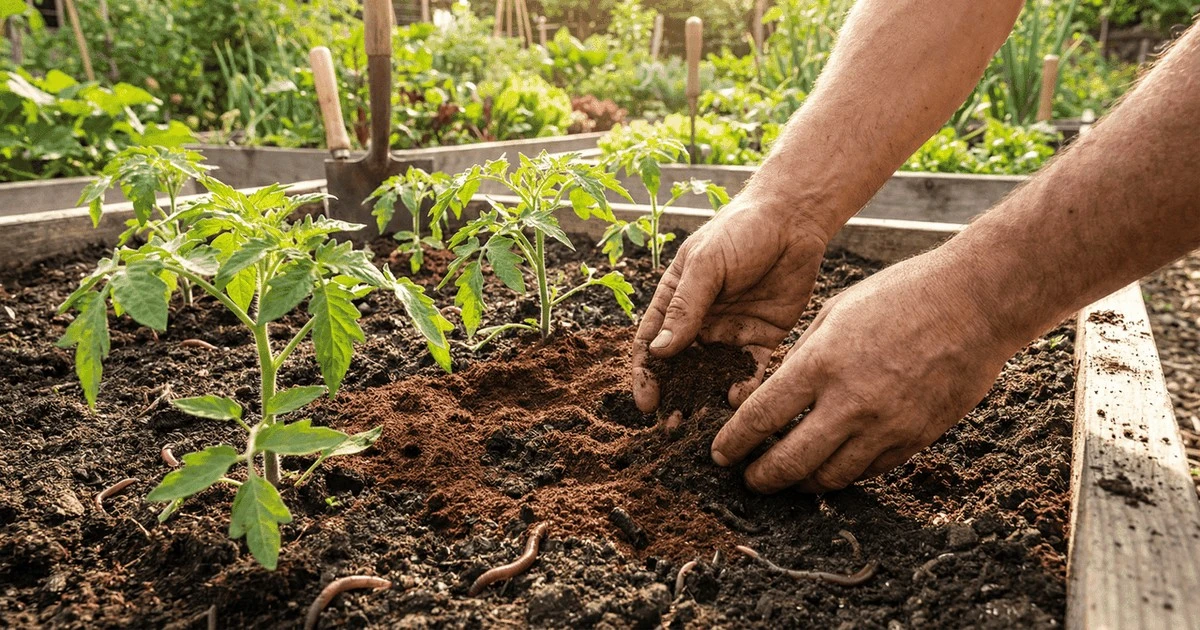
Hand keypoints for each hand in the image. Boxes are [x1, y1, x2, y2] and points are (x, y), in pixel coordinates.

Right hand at [631, 192, 829, 423]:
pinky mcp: (763, 339)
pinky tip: (739, 400)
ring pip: (713, 376)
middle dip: (674, 398)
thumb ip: (685, 308)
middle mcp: (700, 321)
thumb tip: (659, 352)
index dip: (646, 374)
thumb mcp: (706, 265)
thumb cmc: (740, 231)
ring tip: (703, 425)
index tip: (646, 402)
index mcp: (675, 300)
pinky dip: (743, 388)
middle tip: (672, 427)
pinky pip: (749, 371)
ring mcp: (731, 332)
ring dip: (705, 400)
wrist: (794, 219)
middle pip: (681, 368)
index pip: (652, 344)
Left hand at [710, 249, 1031, 493]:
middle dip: (761, 478)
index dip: (734, 443)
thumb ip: (803, 356)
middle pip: (789, 461)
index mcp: (821, 363)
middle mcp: (850, 402)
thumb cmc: (902, 295)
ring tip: (788, 478)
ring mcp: (886, 425)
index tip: (720, 454)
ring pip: (829, 477)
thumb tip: (775, 392)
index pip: (761, 417)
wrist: (975, 302)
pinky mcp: (915, 438)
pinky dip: (843, 473)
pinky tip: (831, 466)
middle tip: (749, 479)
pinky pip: (868, 471)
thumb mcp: (836, 312)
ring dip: (801, 482)